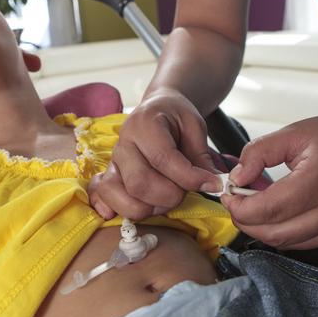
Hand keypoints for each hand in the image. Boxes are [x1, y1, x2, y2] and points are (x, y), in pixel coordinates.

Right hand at [89, 90, 221, 219]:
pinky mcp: (109, 174)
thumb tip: (212, 185)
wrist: (156, 108)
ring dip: (151, 207)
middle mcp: (123, 143)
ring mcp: (113, 161)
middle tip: (185, 190)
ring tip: (167, 199)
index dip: (189, 178)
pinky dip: (117, 208)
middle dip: (170, 196)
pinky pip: (104, 196)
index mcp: (144, 124)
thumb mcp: (195, 126)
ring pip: (123, 195)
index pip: (163, 159)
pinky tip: (139, 208)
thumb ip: (201, 157)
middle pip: (140, 183)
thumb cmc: (176, 117)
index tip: (211, 184)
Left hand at [221, 112, 317, 249]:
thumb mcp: (292, 133)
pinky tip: (278, 213)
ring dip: (264, 229)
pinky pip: (305, 243)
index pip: (270, 209)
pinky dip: (285, 232)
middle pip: (277, 233)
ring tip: (256, 206)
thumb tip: (236, 179)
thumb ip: (258, 153)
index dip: (241, 207)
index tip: (228, 195)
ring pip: (289, 243)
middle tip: (236, 204)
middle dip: (247, 221)